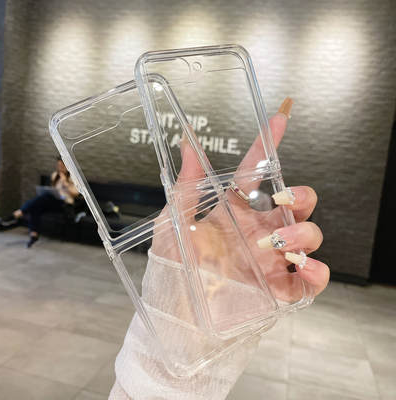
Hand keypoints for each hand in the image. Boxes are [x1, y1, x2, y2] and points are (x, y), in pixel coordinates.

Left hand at [151, 101, 328, 312]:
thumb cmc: (172, 270)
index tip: (279, 119)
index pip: (258, 174)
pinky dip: (317, 270)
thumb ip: (186, 185)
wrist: (175, 318)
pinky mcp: (281, 289)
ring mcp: (272, 260)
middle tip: (284, 199)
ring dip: (302, 232)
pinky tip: (302, 267)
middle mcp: (258, 232)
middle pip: (298, 202)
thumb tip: (187, 144)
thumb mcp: (174, 223)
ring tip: (276, 242)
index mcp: (234, 213)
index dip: (269, 146)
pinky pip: (313, 277)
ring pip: (309, 234)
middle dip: (302, 194)